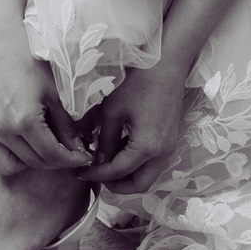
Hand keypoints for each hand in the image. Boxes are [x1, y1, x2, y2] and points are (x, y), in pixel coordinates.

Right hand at [0, 40, 90, 174]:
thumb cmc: (33, 64)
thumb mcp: (55, 94)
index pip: (51, 155)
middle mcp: (1, 129)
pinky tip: (22, 133)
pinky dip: (11, 148)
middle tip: (68, 152)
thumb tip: (79, 150)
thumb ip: (66, 126)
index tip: (83, 157)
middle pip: (33, 162)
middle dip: (55, 162)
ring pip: (10, 164)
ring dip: (30, 160)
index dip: (71, 159)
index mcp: (24, 121)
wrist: (2, 45)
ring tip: (42, 146)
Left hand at [83, 60, 189, 187]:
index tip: (80, 172)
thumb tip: (98, 160)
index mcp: (147, 148)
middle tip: (96, 174)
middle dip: (116, 185)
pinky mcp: (170, 140)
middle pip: (139, 185)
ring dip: (127, 174)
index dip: (96, 175)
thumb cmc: (138, 82)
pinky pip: (152, 162)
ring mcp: (169, 147)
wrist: (167, 64)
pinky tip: (118, 147)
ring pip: (147, 175)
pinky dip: (135, 163)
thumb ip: (105, 140)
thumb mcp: (113, 111)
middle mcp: (162, 153)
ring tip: (104, 161)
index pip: (117, 172)